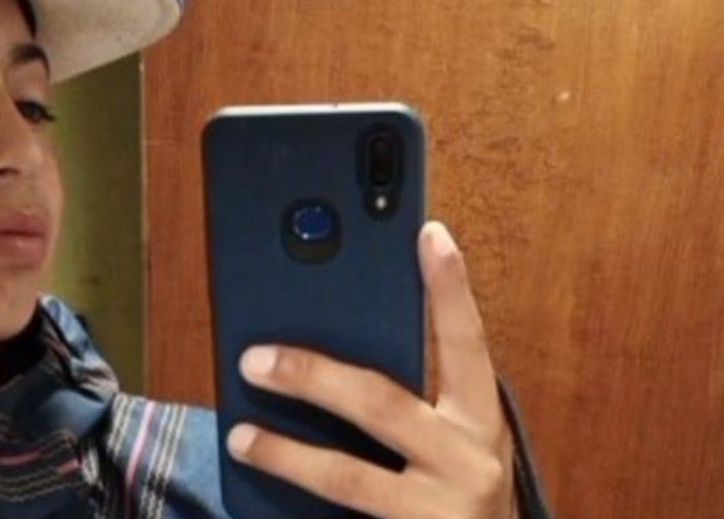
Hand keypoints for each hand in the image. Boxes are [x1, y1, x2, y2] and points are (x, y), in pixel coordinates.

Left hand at [226, 221, 517, 518]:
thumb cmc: (458, 496)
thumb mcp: (455, 442)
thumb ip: (416, 397)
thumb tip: (335, 344)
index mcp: (481, 420)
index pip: (466, 342)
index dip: (449, 289)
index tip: (428, 234)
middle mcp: (469, 461)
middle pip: (382, 404)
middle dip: (311, 376)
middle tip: (253, 359)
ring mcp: (441, 510)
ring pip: (349, 476)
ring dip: (286, 454)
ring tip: (242, 436)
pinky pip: (340, 518)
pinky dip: (295, 503)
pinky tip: (258, 491)